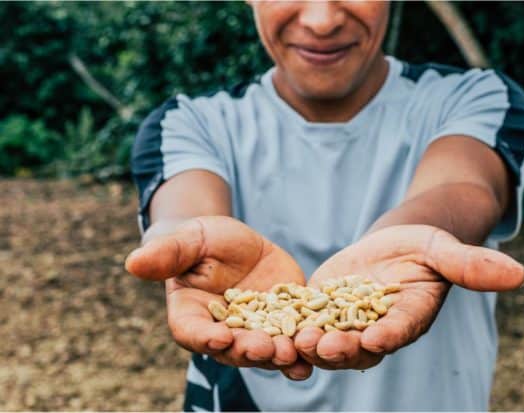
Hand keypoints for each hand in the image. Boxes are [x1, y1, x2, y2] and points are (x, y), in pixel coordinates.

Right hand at [125, 216, 311, 379]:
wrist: (234, 242)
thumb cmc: (202, 241)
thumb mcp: (188, 240)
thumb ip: (166, 254)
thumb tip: (132, 262)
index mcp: (192, 315)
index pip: (192, 332)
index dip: (204, 337)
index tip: (219, 336)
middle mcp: (222, 331)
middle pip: (232, 349)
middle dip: (248, 351)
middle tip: (264, 350)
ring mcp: (255, 330)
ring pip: (265, 350)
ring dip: (278, 356)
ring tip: (292, 355)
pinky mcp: (283, 321)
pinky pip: (292, 338)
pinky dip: (303, 348)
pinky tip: (317, 350)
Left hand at [295, 224, 523, 369]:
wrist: (389, 244)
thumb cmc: (422, 244)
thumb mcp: (443, 248)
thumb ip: (472, 265)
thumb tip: (521, 273)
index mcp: (408, 317)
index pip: (400, 329)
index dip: (389, 334)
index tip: (377, 338)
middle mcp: (376, 329)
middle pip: (358, 345)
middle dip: (341, 348)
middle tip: (323, 345)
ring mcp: (345, 323)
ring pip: (327, 340)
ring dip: (310, 345)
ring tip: (293, 340)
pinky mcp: (319, 312)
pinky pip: (302, 323)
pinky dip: (287, 329)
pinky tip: (267, 328)